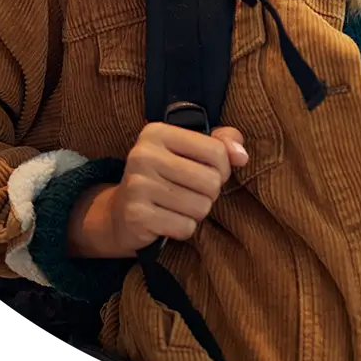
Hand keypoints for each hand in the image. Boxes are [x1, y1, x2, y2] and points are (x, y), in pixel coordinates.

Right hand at [67, 124, 247, 258]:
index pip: (216, 150)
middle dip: (210, 193)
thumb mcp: (189, 150)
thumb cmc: (164, 176)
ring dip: (197, 211)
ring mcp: (137, 186)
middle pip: (211, 181)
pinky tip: (168, 220)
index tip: (209, 171)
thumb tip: (242, 156)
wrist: (119, 212)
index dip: (223, 167)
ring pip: (201, 207)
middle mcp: (144, 155)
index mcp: (157, 132)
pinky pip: (185, 227)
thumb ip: (222, 142)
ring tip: (180, 205)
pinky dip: (184, 228)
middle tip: (193, 192)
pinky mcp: (136, 216)